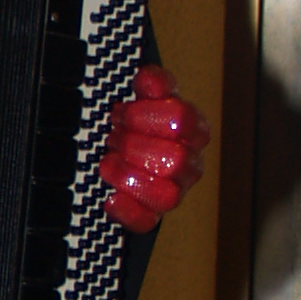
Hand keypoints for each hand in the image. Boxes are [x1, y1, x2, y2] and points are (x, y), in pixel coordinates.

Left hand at [101, 64, 208, 231]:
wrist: (116, 146)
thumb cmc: (133, 121)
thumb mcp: (141, 96)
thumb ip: (150, 83)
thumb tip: (149, 78)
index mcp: (191, 129)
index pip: (182, 121)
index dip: (148, 115)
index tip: (123, 112)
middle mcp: (189, 162)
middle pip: (176, 160)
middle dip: (136, 146)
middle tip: (114, 138)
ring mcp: (174, 191)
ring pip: (169, 196)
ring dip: (131, 176)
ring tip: (109, 162)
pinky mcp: (152, 214)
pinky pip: (147, 222)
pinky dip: (128, 211)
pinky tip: (111, 199)